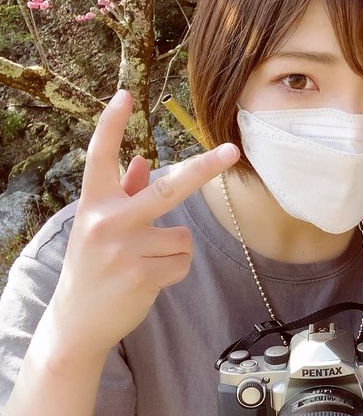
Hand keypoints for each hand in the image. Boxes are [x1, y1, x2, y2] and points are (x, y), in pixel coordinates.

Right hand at [53, 90, 239, 358]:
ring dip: (175, 251)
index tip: (126, 95)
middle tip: (232, 150)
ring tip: (146, 263)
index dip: (112, 125)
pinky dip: (175, 270)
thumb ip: (123, 191)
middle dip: (204, 168)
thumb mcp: (100, 225)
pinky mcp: (141, 275)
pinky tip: (149, 279)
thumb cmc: (93, 265)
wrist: (77, 320)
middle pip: (168, 188)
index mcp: (94, 202)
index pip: (101, 156)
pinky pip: (182, 262)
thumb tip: (145, 160)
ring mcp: (123, 248)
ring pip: (182, 236)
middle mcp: (106, 220)